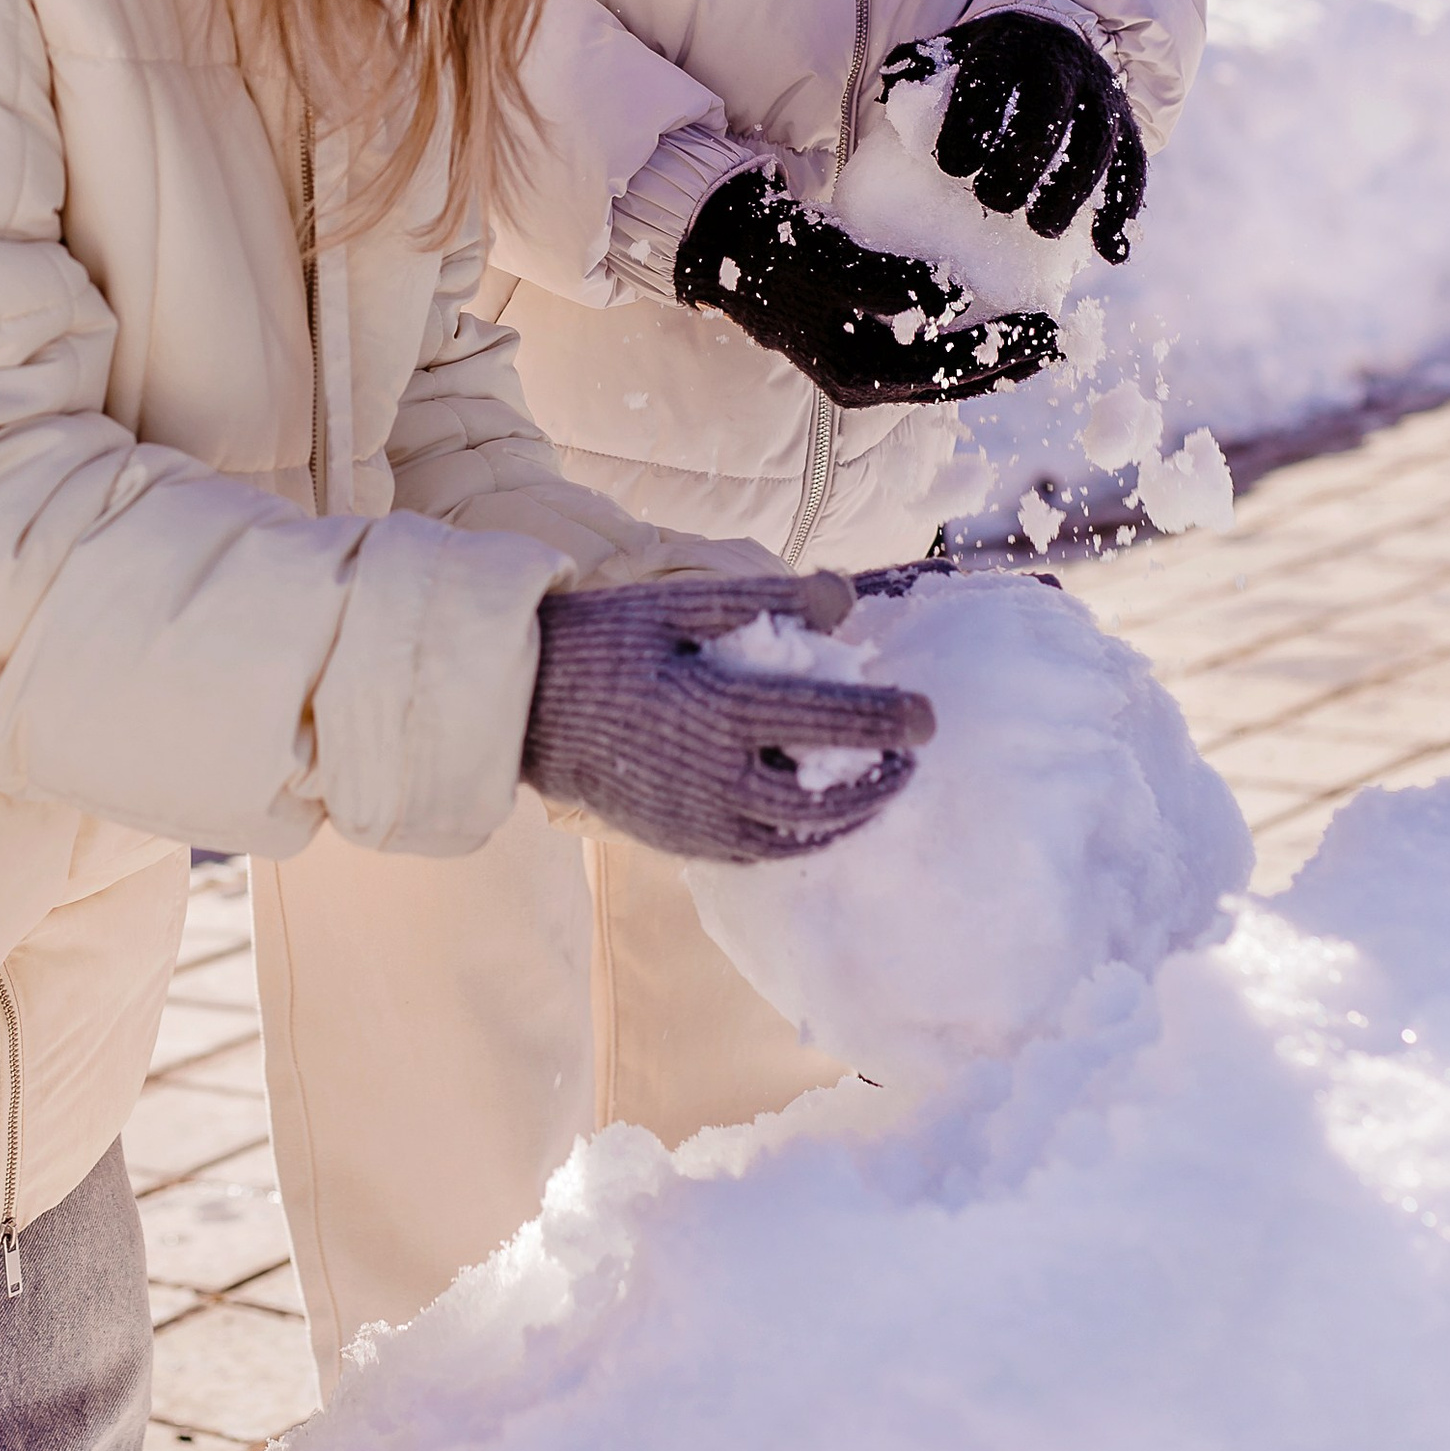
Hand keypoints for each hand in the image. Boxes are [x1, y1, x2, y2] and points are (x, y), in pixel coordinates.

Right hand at [523, 579, 933, 863]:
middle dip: (880, 780)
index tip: (929, 715)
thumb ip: (762, 599)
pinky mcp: (680, 842)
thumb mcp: (676, 605)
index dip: (887, 720)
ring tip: (876, 788)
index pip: (826, 721)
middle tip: (909, 757)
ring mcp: (695, 820)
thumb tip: (844, 598)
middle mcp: (711, 777)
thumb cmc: (601, 641)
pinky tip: (816, 815)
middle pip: (823, 798)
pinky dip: (801, 839)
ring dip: (848, 817)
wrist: (521, 708)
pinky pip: (758, 852)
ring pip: (797, 837)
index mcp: (714, 710)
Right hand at [672, 166, 1057, 408]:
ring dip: (991, 364)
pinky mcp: (859, 353)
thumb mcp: (836, 263)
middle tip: (1060, 338)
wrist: (730, 252)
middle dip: (1009, 365)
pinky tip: (985, 327)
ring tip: (1037, 343)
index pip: (946, 372)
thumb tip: (956, 299)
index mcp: (856, 375)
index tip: (1047, 325)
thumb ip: (893, 284)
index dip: (1001, 353)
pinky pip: (924, 363)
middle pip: (951, 387)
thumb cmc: (784, 252)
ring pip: (940, 380)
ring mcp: (858, 375)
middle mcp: (860, 387)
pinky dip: (961, 352)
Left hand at [880, 12, 1144, 262]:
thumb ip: (917, 70)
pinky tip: (1109, 250)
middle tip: (992, 203)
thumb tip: (891, 88)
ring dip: (1071, 193)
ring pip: (1096, 144)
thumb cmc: (991, 60)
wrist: (1057, 36)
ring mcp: (1101, 97)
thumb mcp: (951, 51)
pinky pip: (1134, 166)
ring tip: (1041, 229)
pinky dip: (1122, 209)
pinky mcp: (1128, 125)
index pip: (991, 81)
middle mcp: (1062, 67)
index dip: (970, 126)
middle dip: (1021, 165)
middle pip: (1048, 114)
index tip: (950, 168)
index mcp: (1010, 47)